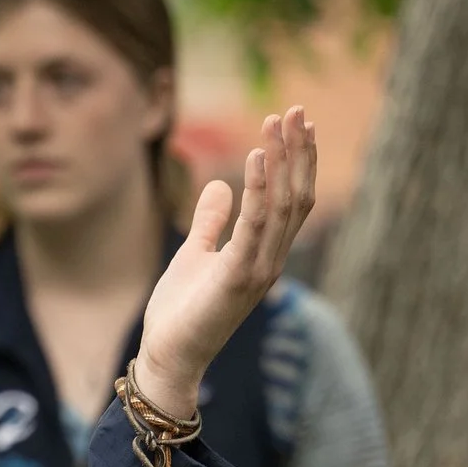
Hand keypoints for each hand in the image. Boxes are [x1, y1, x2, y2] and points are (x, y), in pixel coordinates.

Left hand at [134, 108, 317, 416]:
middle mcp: (270, 260)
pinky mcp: (238, 277)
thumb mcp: (194, 254)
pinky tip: (255, 156)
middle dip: (298, 151)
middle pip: (296, 196)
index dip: (296, 161)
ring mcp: (258, 269)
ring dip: (282, 160)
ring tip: (278, 121)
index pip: (291, 200)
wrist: (168, 357)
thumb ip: (211, 221)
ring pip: (282, 205)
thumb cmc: (181, 312)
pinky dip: (257, 188)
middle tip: (298, 110)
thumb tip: (219, 185)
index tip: (295, 123)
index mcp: (263, 254)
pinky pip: (254, 226)